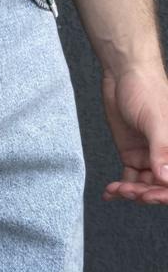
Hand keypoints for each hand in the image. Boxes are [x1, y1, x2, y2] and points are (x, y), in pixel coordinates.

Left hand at [101, 59, 167, 204]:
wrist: (123, 75)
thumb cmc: (146, 90)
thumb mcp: (155, 120)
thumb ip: (161, 149)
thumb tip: (166, 179)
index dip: (166, 192)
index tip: (151, 196)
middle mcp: (167, 154)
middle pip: (161, 186)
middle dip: (146, 193)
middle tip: (130, 192)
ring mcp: (150, 156)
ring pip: (144, 185)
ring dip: (131, 191)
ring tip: (116, 188)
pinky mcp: (132, 154)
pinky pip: (129, 178)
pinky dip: (119, 187)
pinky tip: (109, 193)